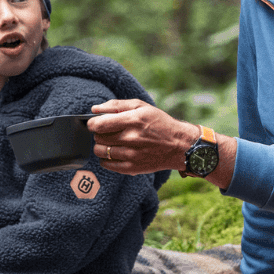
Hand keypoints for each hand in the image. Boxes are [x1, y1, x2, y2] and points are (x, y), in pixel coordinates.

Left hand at [86, 99, 202, 176]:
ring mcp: (131, 155)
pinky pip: (107, 165)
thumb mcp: (142, 107)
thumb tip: (94, 109)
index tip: (96, 124)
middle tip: (108, 133)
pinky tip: (115, 153)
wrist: (179, 145)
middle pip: (98, 138)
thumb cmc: (160, 123)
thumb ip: (116, 105)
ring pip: (100, 152)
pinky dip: (106, 159)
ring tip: (112, 143)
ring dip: (101, 147)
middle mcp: (131, 138)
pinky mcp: (132, 168)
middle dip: (99, 134)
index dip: (93, 124)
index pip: (99, 124)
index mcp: (132, 120)